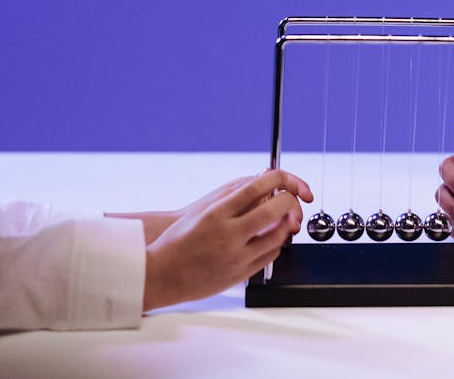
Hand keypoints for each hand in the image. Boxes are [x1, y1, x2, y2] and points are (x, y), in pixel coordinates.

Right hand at [143, 169, 312, 309]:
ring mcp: (237, 256)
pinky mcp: (242, 273)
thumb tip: (259, 182)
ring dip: (287, 224)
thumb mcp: (202, 210)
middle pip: (275, 211)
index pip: (258, 187)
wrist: (163, 274)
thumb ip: (231, 196)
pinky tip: (271, 238)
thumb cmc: (178, 241)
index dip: (280, 180)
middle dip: (290, 202)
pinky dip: (277, 244)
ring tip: (283, 219)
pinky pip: (271, 256)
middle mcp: (228, 234)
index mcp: (217, 214)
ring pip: (279, 236)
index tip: (286, 183)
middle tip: (290, 200)